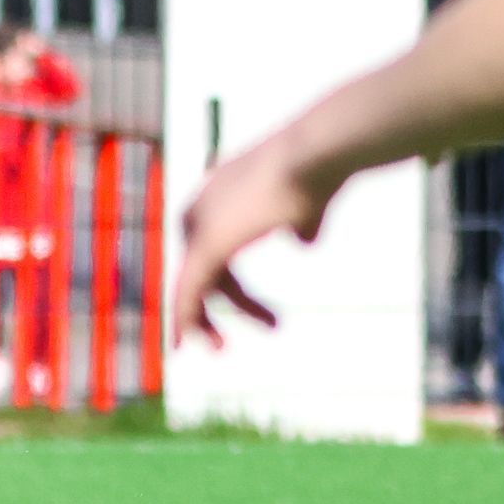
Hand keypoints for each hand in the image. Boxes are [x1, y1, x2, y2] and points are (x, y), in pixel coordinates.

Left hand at [168, 127, 349, 348]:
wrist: (314, 154)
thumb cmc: (318, 171)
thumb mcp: (308, 201)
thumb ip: (302, 221)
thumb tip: (303, 243)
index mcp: (216, 191)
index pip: (212, 248)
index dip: (227, 285)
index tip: (252, 312)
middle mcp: (199, 205)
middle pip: (205, 268)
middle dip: (229, 303)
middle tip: (255, 332)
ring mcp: (198, 224)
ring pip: (192, 285)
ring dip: (205, 322)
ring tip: (223, 349)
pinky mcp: (205, 245)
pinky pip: (187, 292)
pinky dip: (184, 319)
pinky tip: (185, 344)